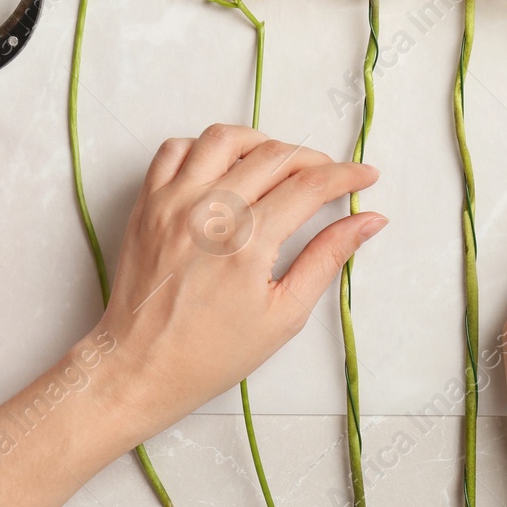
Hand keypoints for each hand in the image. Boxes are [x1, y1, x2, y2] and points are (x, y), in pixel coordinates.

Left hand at [0, 124, 384, 506]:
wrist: (137, 368)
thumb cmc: (212, 353)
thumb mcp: (284, 315)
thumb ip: (328, 259)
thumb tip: (369, 220)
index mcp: (247, 241)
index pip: (310, 185)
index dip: (346, 175)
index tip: (365, 176)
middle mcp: (209, 210)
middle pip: (274, 155)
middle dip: (313, 159)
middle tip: (329, 176)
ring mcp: (172, 201)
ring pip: (224, 138)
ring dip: (260, 142)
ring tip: (277, 164)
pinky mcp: (147, 203)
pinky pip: (175, 149)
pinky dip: (204, 148)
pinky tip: (223, 169)